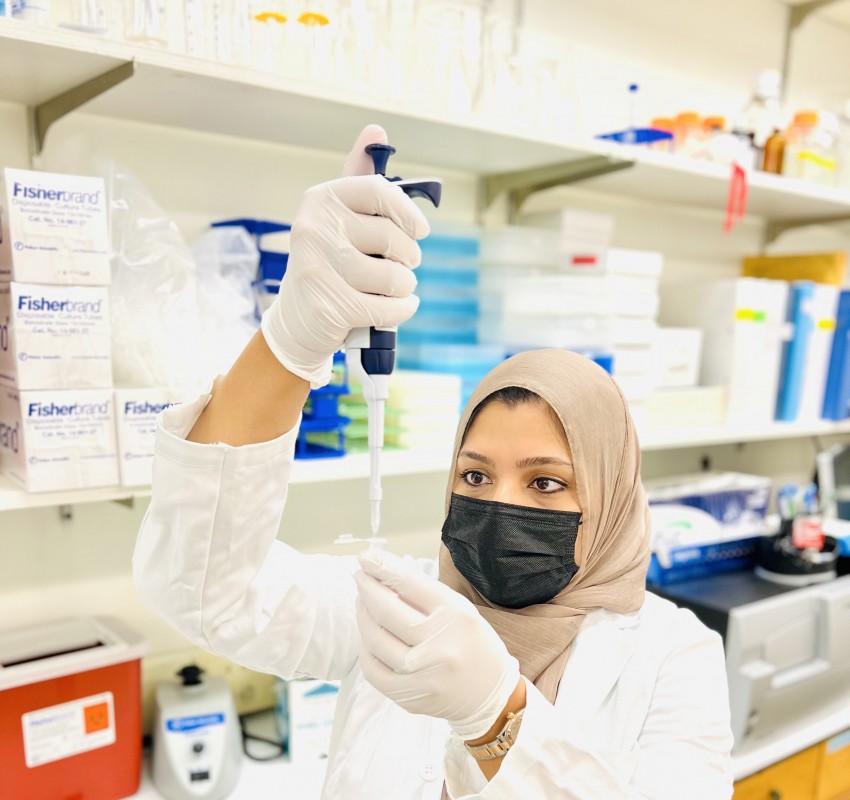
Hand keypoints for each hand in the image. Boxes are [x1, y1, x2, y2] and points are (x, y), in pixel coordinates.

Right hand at [261, 125, 428, 387]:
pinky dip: (403, 309)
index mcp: (320, 200)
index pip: (378, 190)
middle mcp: (314, 229)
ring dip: (405, 286)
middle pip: (392, 238)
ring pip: (394, 276)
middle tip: (402, 265)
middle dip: (408, 257)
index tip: (420, 230)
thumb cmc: (329, 263)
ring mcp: (319, 268)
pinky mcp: (331, 306)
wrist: (296, 322)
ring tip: (393, 288)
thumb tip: (376, 129)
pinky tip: (399, 306)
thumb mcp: (338, 219)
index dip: (407, 211)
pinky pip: (390, 306)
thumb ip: (360, 179)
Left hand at [354, 549, 520, 740]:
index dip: (382, 567)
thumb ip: (424, 595)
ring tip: (362, 602)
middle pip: (387, 610)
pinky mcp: (410, 697)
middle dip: (367, 588)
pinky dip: (366, 649)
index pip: (409, 583)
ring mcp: (423, 674)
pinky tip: (368, 636)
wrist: (490, 695)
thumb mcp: (460, 610)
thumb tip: (382, 574)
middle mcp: (439, 644)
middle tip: (359, 575)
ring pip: (375, 639)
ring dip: (362, 615)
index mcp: (455, 615)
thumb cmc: (472, 643)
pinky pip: (373, 670)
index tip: (366, 558)